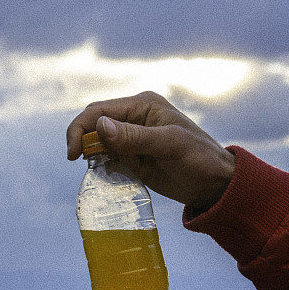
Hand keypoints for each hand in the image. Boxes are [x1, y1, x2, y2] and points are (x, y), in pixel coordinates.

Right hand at [66, 91, 235, 209]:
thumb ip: (135, 136)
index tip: (73, 153)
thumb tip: (100, 125)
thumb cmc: (200, 159)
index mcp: (143, 104)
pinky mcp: (133, 157)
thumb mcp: (170, 145)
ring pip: (100, 144)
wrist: (215, 185)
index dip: (80, 128)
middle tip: (84, 164)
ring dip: (98, 157)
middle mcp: (135, 117)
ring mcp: (133, 138)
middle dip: (86, 143)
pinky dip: (106, 167)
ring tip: (115, 169)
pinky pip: (109, 159)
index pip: (100, 110)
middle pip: (95, 125)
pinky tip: (117, 176)